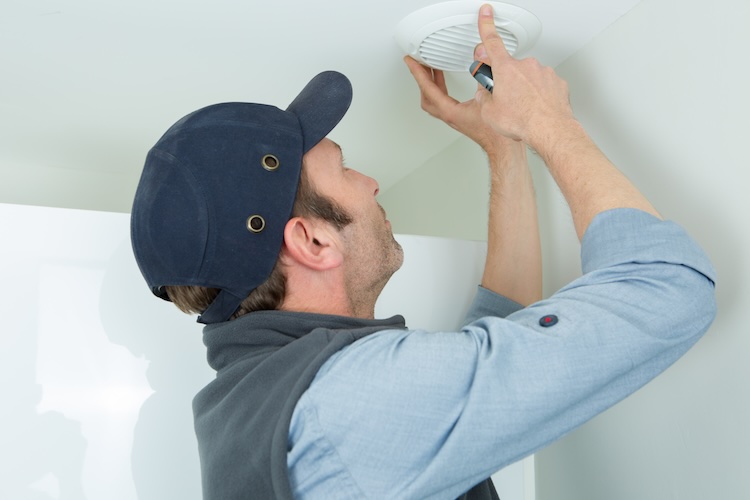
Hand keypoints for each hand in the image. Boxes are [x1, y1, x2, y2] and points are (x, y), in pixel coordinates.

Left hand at [403, 55, 513, 156]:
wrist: (502, 147)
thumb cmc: (496, 132)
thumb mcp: (489, 96)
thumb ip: (482, 75)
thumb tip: (479, 59)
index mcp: (451, 111)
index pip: (428, 89)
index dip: (418, 72)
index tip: (411, 61)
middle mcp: (449, 116)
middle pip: (425, 95)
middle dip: (421, 77)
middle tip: (418, 63)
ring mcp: (453, 118)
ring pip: (432, 100)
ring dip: (429, 83)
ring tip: (430, 68)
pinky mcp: (459, 118)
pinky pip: (442, 102)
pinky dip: (439, 88)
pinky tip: (445, 80)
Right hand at [473, 4, 573, 143]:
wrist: (549, 129)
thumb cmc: (522, 121)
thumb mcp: (488, 112)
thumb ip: (483, 97)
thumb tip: (484, 94)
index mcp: (506, 69)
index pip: (491, 41)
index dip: (486, 25)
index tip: (486, 13)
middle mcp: (526, 66)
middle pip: (510, 68)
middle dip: (506, 81)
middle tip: (505, 100)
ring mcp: (543, 73)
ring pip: (528, 78)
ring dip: (523, 90)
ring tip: (523, 109)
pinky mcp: (556, 82)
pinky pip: (543, 86)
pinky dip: (539, 95)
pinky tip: (536, 109)